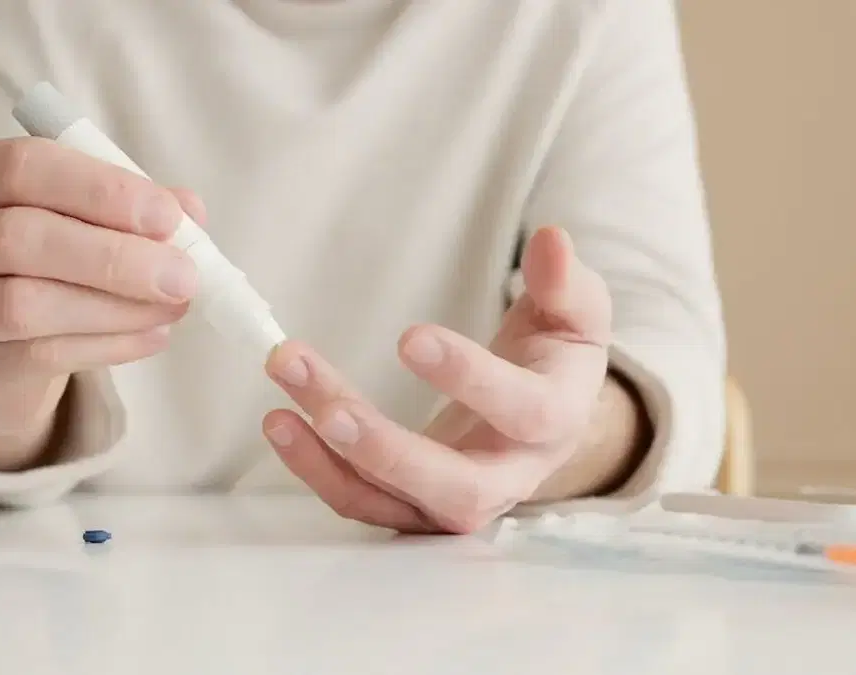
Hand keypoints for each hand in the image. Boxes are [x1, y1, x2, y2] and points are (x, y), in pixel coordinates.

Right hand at [0, 137, 202, 466]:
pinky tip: (154, 336)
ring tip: (175, 307)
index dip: (100, 189)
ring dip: (114, 306)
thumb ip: (136, 210)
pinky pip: (39, 355)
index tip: (168, 215)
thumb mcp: (89, 224)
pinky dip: (109, 345)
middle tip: (182, 275)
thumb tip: (191, 211)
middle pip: (19, 237)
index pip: (24, 167)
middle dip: (113, 256)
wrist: (2, 354)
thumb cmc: (52, 266)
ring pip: (24, 303)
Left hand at [263, 226, 613, 532]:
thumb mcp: (575, 315)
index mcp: (554, 423)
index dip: (469, 377)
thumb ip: (563, 282)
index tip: (411, 337)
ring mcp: (456, 502)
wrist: (545, 422)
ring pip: (393, 500)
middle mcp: (508, 478)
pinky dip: (318, 470)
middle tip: (330, 411)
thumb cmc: (555, 359)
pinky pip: (362, 502)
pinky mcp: (414, 507)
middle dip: (387, 451)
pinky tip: (281, 423)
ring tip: (279, 414)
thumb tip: (550, 239)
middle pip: (454, 488)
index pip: (521, 411)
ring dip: (331, 462)